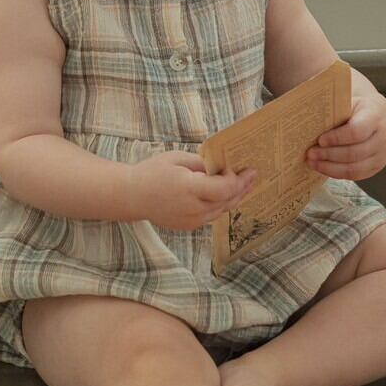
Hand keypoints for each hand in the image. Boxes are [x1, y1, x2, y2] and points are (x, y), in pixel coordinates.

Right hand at [125, 150, 257, 231]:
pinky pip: (212, 216)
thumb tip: (222, 167)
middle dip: (242, 188)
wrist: (132, 196)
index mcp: (189, 188)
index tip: (247, 169)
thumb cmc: (153, 172)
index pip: (225, 188)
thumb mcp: (178, 159)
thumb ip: (203, 164)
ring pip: (222, 210)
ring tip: (246, 186)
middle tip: (253, 176)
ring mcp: (191, 220)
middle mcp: (193, 208)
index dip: (239, 180)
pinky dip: (222, 205)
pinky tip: (227, 196)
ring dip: (235, 198)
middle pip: (227, 201)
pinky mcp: (189, 226)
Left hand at [306, 91, 385, 181]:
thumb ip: (332, 109)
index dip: (336, 138)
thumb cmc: (355, 107)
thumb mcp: (346, 101)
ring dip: (330, 167)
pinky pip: (355, 175)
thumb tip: (304, 119)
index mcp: (375, 116)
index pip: (356, 132)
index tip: (320, 140)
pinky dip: (336, 173)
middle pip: (354, 153)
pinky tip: (322, 167)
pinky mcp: (376, 167)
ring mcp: (381, 155)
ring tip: (312, 162)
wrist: (376, 115)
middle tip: (310, 153)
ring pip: (354, 168)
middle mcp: (382, 138)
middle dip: (329, 155)